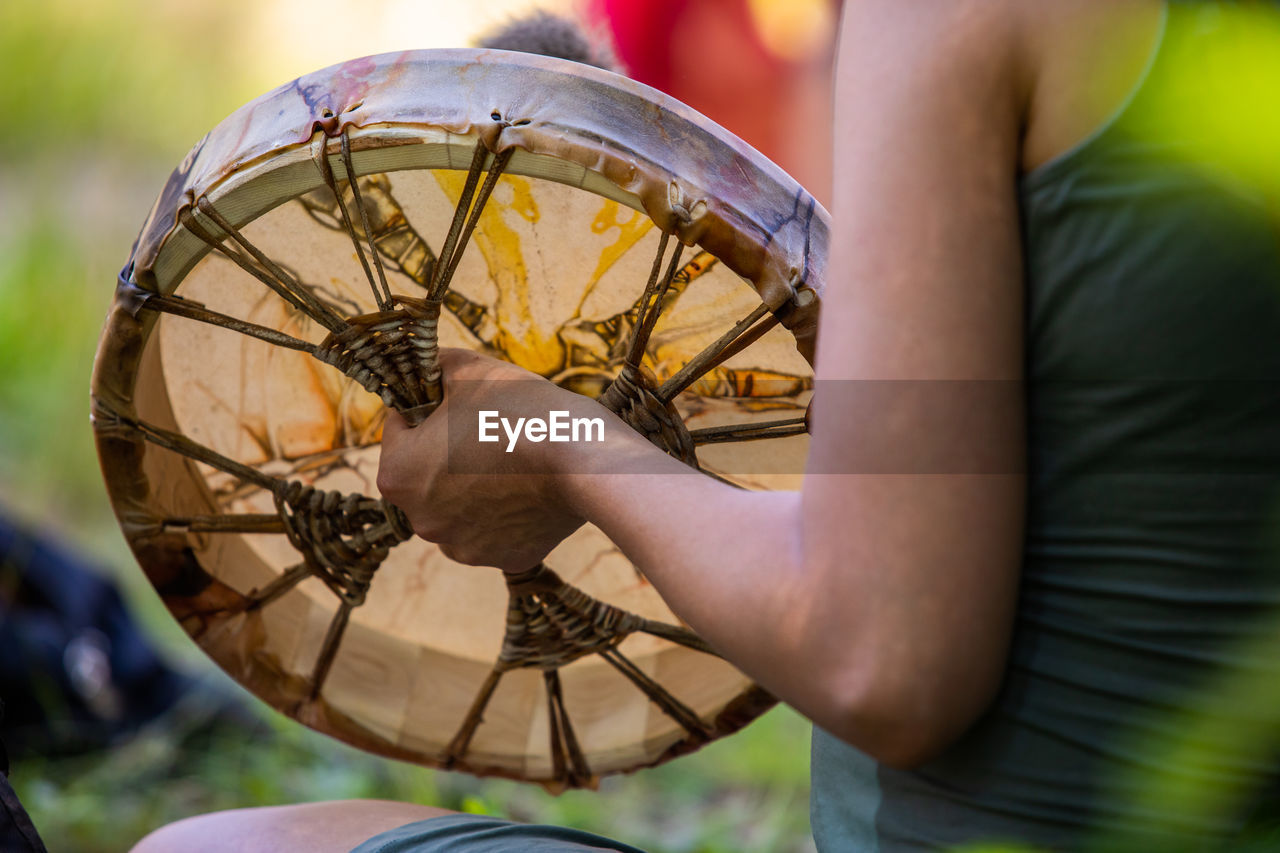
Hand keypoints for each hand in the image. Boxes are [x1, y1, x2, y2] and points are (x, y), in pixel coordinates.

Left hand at [377, 348, 598, 570]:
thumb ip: (433, 366)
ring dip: (476, 486)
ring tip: (512, 460)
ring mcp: (463, 545)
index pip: (399, 429)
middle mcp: (421, 520)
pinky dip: (509, 512)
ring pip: (460, 506)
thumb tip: (425, 366)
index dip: (427, 406)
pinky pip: (498, 530)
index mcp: (398, 475)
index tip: (457, 400)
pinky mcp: (505, 559)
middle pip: (428, 474)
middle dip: (448, 452)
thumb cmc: (519, 410)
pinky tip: (531, 489)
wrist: (584, 458)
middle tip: (488, 429)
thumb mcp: (468, 369)